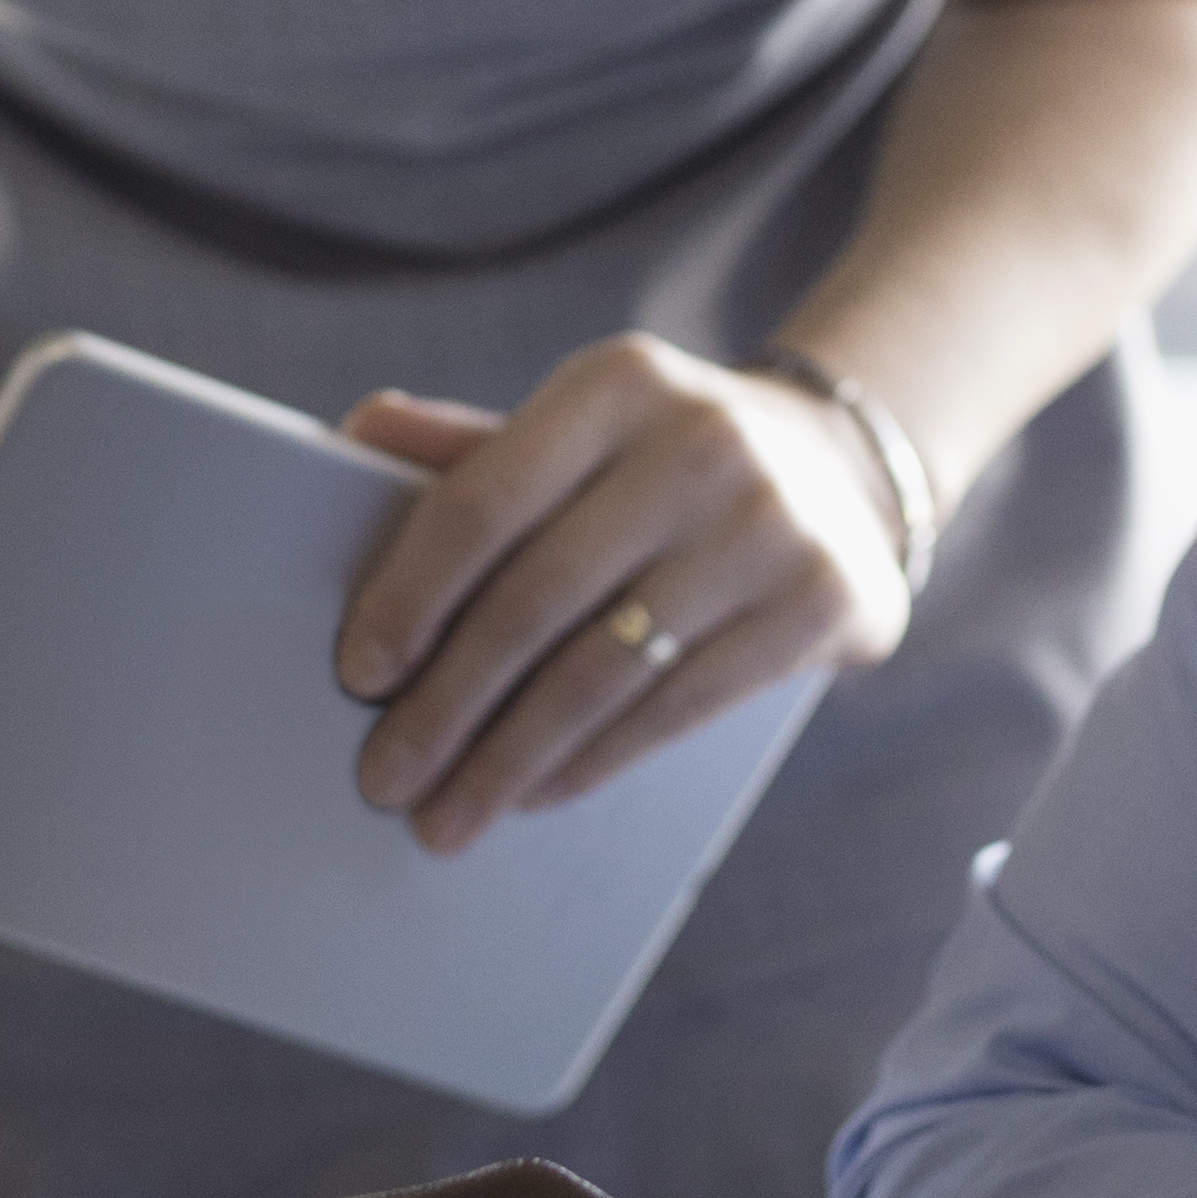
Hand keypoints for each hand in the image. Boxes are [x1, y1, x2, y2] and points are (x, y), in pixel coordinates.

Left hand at [332, 336, 914, 851]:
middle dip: (445, 705)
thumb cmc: (659, 463)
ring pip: (602, 670)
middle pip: (535, 599)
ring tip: (446, 816)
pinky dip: (592, 763)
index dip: (410, 597)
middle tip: (384, 778)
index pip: (483, 502)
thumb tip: (358, 431)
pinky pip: (677, 707)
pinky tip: (537, 793)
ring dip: (507, 760)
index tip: (359, 674)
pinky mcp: (823, 601)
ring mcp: (770, 524)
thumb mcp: (582, 429)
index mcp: (616, 381)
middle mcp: (700, 441)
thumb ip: (476, 446)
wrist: (838, 476)